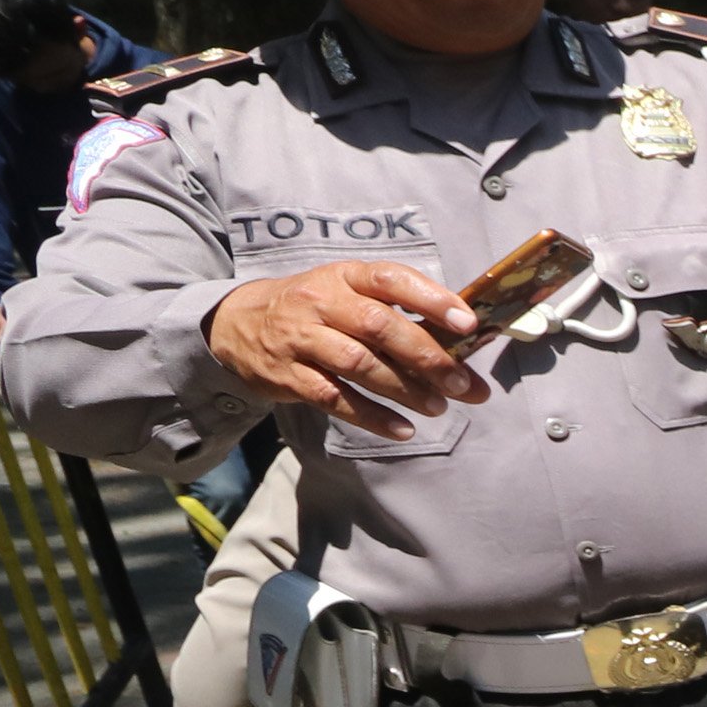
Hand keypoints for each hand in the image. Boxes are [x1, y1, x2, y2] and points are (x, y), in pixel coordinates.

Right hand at [205, 260, 488, 439]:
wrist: (239, 323)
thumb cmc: (317, 309)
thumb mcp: (348, 292)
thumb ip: (397, 311)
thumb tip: (464, 339)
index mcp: (345, 276)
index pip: (391, 279)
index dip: (431, 299)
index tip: (468, 323)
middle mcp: (321, 302)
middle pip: (379, 327)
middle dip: (426, 357)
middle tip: (461, 383)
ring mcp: (300, 338)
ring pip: (358, 364)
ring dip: (404, 390)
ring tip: (439, 407)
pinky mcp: (287, 374)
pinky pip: (334, 398)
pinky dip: (372, 416)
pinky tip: (402, 429)